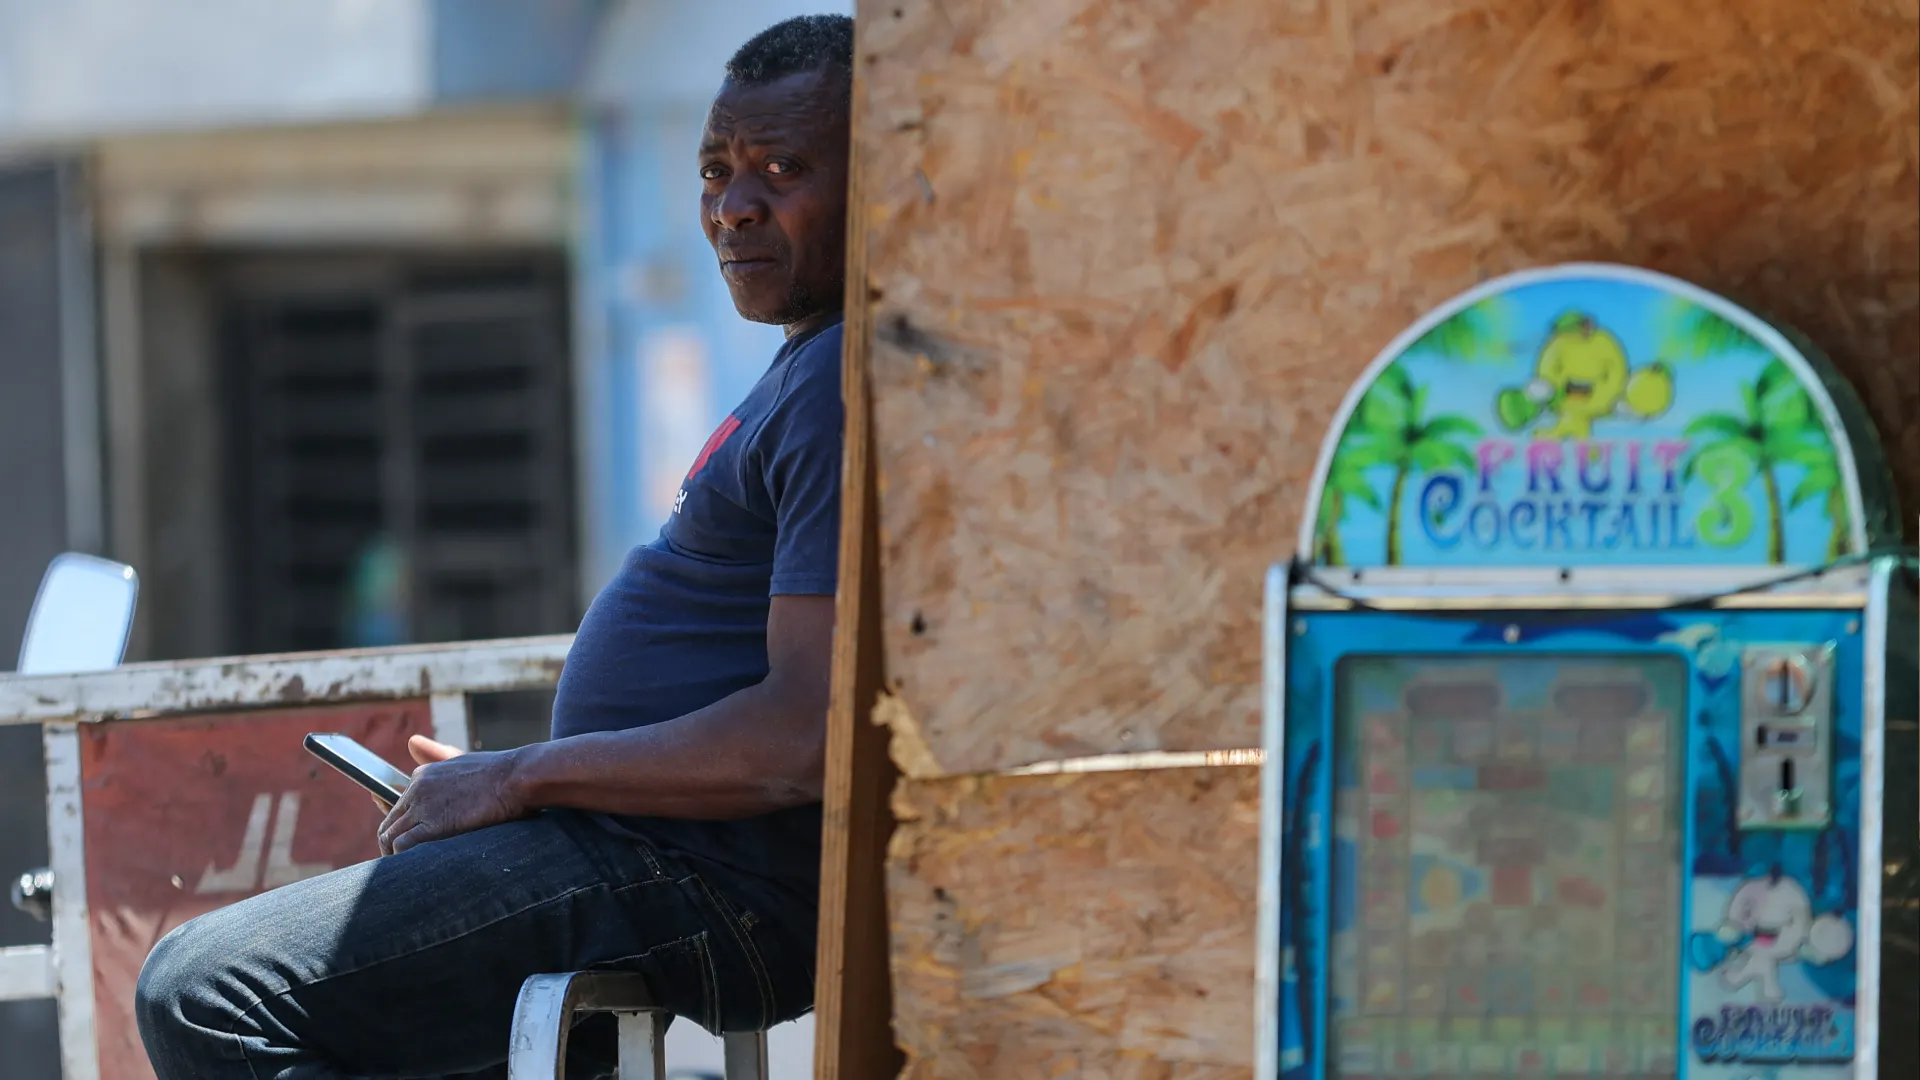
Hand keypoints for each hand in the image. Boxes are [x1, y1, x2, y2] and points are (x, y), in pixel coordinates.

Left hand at [377, 736, 527, 854]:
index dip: (399, 827)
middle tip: (407, 862)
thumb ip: (435, 754)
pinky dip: (403, 859)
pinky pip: (402, 845)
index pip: (395, 806)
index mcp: (422, 775)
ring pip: (389, 836)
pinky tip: (417, 868)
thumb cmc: (498, 771)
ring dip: (394, 855)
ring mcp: (422, 806)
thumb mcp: (461, 758)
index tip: (405, 843)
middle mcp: (416, 789)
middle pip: (389, 823)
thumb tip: (412, 742)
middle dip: (392, 844)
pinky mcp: (433, 825)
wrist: (517, 777)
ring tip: (410, 871)